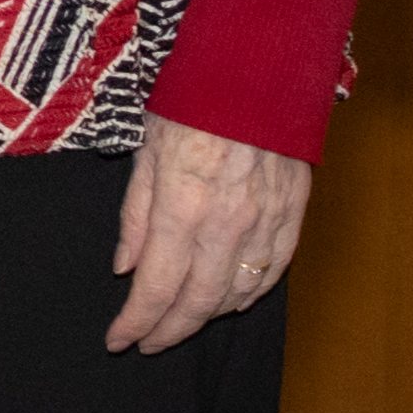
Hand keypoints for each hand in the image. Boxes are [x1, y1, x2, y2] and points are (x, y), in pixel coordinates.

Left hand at [105, 115, 310, 350]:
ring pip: (236, 294)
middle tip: (147, 343)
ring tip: (179, 324)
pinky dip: (250, 295)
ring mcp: (266, 222)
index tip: (119, 340)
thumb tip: (125, 268)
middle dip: (168, 331)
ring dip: (205, 317)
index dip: (136, 323)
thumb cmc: (193, 101)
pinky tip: (231, 303)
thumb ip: (135, 217)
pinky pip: (274, 271)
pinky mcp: (293, 214)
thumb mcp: (146, 152)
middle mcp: (227, 224)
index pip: (156, 288)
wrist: (259, 69)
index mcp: (182, 207)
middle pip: (196, 302)